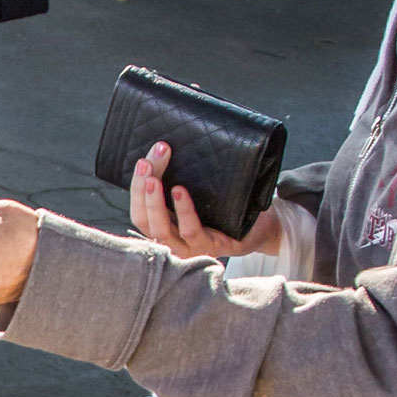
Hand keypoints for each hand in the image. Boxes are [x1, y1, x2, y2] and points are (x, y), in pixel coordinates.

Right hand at [128, 143, 281, 258]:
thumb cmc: (226, 209)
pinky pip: (192, 231)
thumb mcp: (198, 194)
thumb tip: (163, 147)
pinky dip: (183, 211)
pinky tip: (180, 191)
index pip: (140, 213)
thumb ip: (179, 180)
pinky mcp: (213, 247)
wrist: (261, 226)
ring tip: (154, 178)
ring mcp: (191, 248)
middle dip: (140, 190)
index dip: (136, 188)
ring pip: (162, 230)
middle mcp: (173, 243)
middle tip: (145, 163)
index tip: (142, 161)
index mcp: (165, 229)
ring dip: (155, 202)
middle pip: (145, 220)